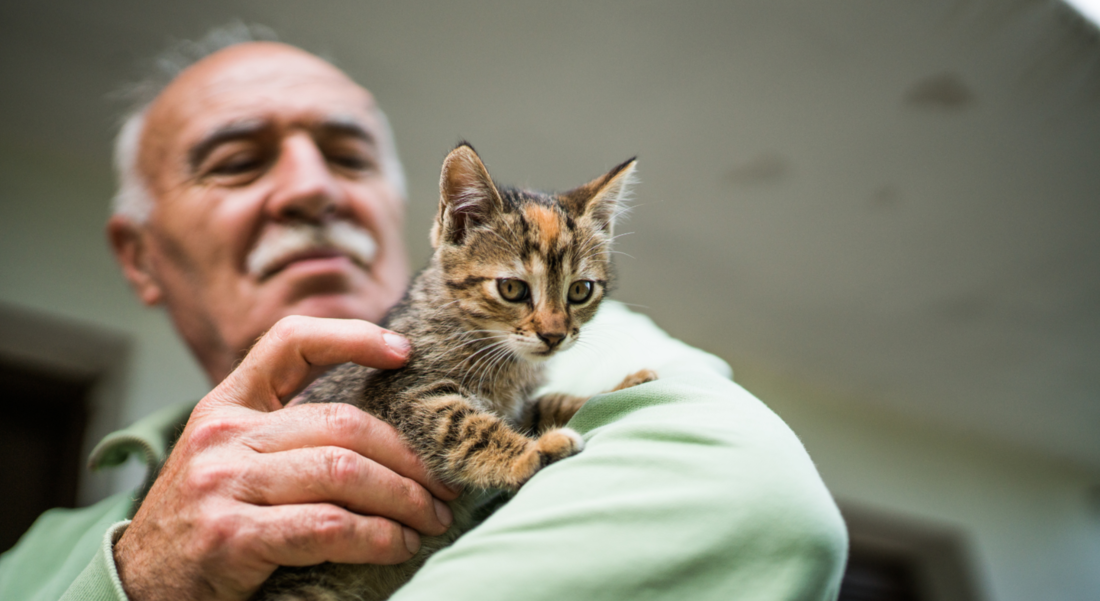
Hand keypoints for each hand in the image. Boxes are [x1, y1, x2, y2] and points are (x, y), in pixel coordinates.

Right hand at [113, 316, 459, 600]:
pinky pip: (329, 526)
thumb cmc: (208, 522)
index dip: (352, 336)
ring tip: (432, 520)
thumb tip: (387, 434)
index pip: (290, 343)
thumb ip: (288, 435)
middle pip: (343, 422)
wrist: (142, 588)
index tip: (405, 352)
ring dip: (405, 500)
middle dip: (409, 456)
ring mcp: (223, 484)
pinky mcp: (231, 536)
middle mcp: (222, 435)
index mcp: (227, 405)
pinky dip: (378, 537)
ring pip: (344, 473)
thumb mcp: (234, 460)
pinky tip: (398, 546)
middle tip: (445, 485)